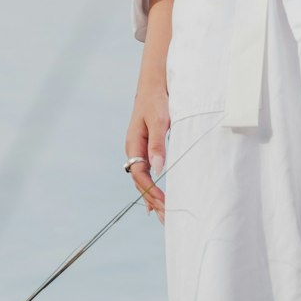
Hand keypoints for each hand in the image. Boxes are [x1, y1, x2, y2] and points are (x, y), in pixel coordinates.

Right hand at [125, 82, 168, 223]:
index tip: (164, 204)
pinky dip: (151, 187)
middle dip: (152, 200)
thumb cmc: (157, 99)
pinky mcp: (146, 147)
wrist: (154, 83)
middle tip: (167, 218)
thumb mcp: (160, 121)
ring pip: (142, 179)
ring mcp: (138, 149)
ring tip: (163, 214)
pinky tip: (155, 199)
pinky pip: (146, 172)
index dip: (151, 192)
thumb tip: (157, 169)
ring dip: (152, 196)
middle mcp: (133, 150)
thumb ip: (158, 145)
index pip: (140, 176)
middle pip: (140, 181)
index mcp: (133, 145)